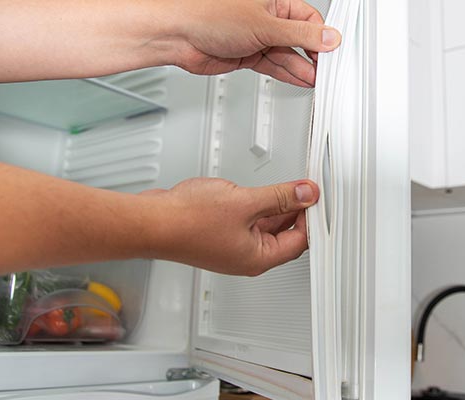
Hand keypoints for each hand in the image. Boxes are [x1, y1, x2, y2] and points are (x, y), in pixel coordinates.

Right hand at [141, 178, 318, 275]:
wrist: (151, 222)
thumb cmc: (187, 221)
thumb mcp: (245, 202)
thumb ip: (280, 197)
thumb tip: (305, 194)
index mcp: (258, 258)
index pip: (299, 240)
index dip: (310, 218)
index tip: (314, 197)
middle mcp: (247, 257)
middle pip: (284, 234)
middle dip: (295, 210)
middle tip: (301, 188)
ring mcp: (232, 247)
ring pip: (265, 227)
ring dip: (275, 207)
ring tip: (280, 187)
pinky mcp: (219, 236)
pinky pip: (247, 222)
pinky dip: (256, 207)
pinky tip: (255, 193)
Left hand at [172, 0, 341, 86]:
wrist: (178, 35)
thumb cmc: (209, 15)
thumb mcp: (265, 26)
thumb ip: (300, 35)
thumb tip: (329, 37)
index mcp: (275, 1)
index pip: (309, 20)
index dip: (321, 38)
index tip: (331, 54)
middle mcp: (268, 18)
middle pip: (300, 39)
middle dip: (313, 57)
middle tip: (326, 72)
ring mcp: (258, 38)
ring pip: (287, 55)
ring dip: (301, 69)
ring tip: (317, 81)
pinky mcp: (248, 55)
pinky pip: (274, 66)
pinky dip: (287, 74)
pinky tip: (301, 80)